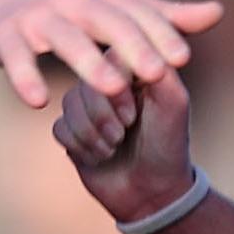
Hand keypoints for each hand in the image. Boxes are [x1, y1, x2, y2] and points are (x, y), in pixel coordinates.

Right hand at [0, 0, 222, 108]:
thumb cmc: (75, 7)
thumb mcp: (119, 6)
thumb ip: (166, 16)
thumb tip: (218, 12)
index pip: (139, 15)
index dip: (161, 35)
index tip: (183, 60)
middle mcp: (75, 2)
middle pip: (107, 23)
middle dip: (133, 47)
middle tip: (157, 73)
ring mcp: (39, 18)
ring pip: (66, 40)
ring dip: (88, 63)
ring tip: (112, 89)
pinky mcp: (7, 38)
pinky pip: (17, 58)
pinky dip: (26, 77)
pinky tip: (39, 101)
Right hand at [54, 67, 197, 227]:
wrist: (152, 191)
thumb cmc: (167, 143)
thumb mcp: (172, 102)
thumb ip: (156, 66)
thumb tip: (127, 42)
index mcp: (132, 66)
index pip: (108, 60)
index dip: (117, 92)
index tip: (134, 116)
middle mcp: (105, 79)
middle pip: (85, 82)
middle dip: (104, 115)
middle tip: (125, 131)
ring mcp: (84, 102)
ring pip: (69, 105)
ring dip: (95, 135)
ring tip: (116, 146)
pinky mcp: (69, 127)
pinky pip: (60, 128)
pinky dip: (83, 147)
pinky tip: (101, 156)